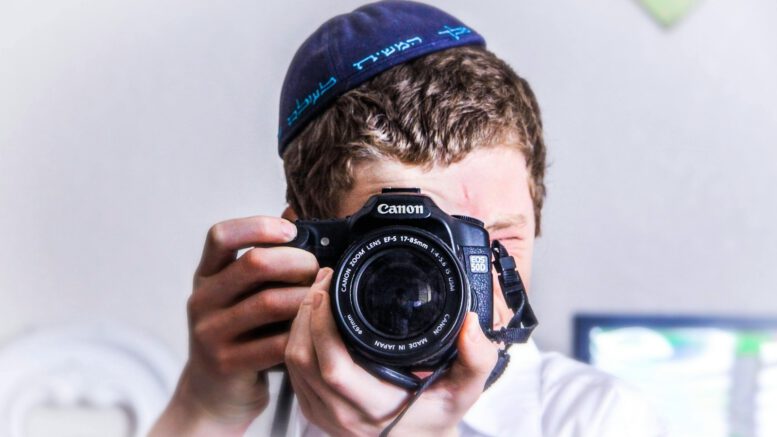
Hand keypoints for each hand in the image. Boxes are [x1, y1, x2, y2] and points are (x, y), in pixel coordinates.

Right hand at [151, 216, 317, 435]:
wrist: (215, 393)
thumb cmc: (241, 334)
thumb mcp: (241, 294)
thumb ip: (263, 260)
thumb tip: (293, 214)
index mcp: (207, 275)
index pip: (221, 235)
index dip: (259, 226)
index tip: (290, 231)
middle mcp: (202, 300)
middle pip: (254, 264)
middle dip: (298, 262)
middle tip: (317, 270)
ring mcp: (210, 333)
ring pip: (270, 302)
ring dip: (306, 297)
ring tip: (322, 299)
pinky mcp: (227, 364)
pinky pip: (275, 342)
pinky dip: (301, 333)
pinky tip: (312, 331)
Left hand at [285, 268, 498, 436]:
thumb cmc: (435, 416)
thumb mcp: (465, 390)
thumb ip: (476, 359)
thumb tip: (470, 326)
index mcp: (375, 407)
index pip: (332, 366)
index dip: (322, 325)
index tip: (330, 290)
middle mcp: (342, 414)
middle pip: (302, 358)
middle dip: (306, 312)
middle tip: (324, 280)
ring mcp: (323, 415)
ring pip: (292, 363)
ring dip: (297, 322)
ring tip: (318, 292)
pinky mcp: (313, 410)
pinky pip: (292, 372)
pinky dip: (296, 339)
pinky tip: (312, 318)